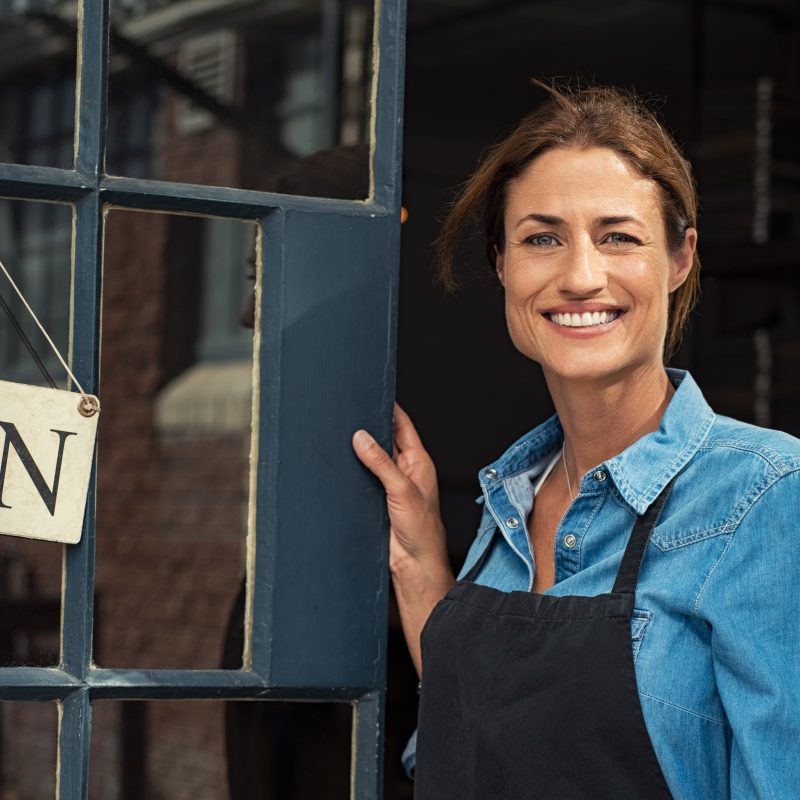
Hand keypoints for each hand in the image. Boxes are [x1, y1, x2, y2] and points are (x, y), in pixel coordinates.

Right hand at [352, 404, 453, 675]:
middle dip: (368, 425)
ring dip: (358, 449)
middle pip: (384, 439)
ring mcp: (389, 485)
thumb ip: (381, 463)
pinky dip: (351, 469)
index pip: (402, 425)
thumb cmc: (421, 531)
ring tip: (337, 433)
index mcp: (418, 461)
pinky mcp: (376, 500)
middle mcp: (404, 470)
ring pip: (371, 458)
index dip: (388, 407)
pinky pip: (362, 477)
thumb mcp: (401, 490)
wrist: (414, 566)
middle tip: (347, 410)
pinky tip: (337, 463)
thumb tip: (362, 437)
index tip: (372, 390)